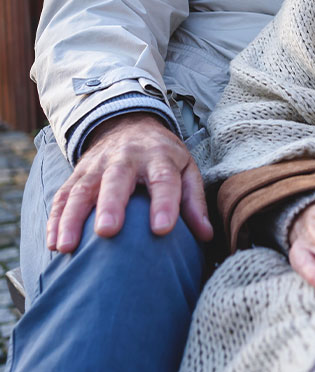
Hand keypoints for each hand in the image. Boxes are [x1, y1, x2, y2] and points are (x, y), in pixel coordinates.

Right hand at [46, 113, 213, 252]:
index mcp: (159, 156)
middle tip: (108, 232)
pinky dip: (56, 219)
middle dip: (111, 205)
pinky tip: (53, 242)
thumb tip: (205, 235)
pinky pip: (63, 196)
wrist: (130, 124)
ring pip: (82, 189)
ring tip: (66, 246)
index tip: (163, 229)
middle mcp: (127, 158)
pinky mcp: (77, 174)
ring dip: (72, 218)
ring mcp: (98, 165)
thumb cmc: (163, 157)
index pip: (164, 179)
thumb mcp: (185, 169)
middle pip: (117, 179)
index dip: (164, 203)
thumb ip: (194, 201)